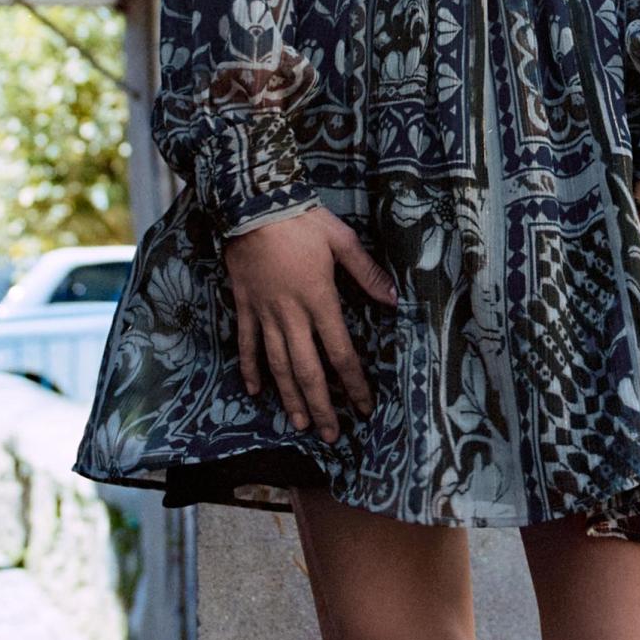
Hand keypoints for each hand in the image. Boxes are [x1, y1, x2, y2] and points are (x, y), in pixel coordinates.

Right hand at [224, 206, 398, 443]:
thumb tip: (394, 299)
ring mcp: (264, 313)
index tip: (363, 407)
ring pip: (278, 365)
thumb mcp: (342, 241)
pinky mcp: (244, 306)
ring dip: (289, 396)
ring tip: (300, 422)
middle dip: (321, 405)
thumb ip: (367, 273)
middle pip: (308, 370)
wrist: (253, 205)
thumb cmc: (301, 221)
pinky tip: (255, 390)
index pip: (340, 353)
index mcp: (319, 301)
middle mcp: (291, 315)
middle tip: (331, 434)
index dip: (353, 384)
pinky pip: (246, 344)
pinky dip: (250, 368)